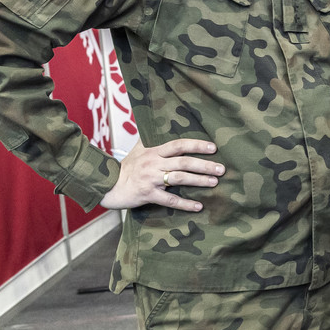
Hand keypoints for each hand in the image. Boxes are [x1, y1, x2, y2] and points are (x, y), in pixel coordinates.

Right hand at [101, 139, 223, 211]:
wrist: (108, 185)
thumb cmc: (126, 168)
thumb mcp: (138, 150)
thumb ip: (151, 139)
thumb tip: (159, 122)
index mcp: (153, 151)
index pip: (178, 145)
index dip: (196, 145)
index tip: (213, 148)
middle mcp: (153, 163)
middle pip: (183, 162)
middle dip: (204, 165)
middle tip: (221, 168)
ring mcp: (150, 179)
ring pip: (179, 179)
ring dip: (198, 181)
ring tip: (214, 182)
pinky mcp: (148, 195)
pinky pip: (169, 200)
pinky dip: (184, 204)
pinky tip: (198, 206)